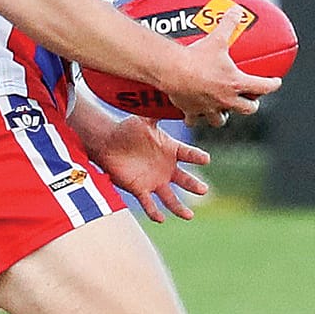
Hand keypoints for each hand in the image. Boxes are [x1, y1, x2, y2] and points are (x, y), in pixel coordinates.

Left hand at [93, 114, 209, 221]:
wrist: (108, 143)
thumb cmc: (127, 130)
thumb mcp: (143, 120)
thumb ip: (156, 112)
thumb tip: (168, 94)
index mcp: (171, 150)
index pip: (188, 154)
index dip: (197, 157)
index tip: (206, 159)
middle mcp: (166, 168)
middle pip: (184, 180)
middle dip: (194, 185)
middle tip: (203, 190)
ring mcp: (154, 180)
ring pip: (170, 197)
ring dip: (179, 208)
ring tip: (189, 216)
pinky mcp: (140, 189)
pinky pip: (149, 204)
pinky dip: (155, 212)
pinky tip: (161, 219)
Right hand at [164, 6, 280, 127]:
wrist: (173, 70)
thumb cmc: (196, 57)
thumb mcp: (216, 38)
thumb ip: (229, 24)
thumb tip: (237, 10)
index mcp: (237, 83)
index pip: (263, 87)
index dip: (272, 84)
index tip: (275, 82)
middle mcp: (226, 99)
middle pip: (247, 109)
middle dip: (251, 104)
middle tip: (249, 98)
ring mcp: (209, 108)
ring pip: (222, 120)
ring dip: (224, 115)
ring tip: (223, 108)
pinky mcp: (192, 111)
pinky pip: (194, 119)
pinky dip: (195, 117)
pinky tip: (193, 113)